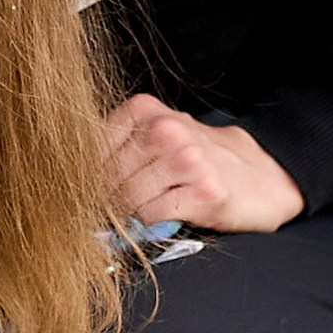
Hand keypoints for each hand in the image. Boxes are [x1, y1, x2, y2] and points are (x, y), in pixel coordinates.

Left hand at [103, 94, 304, 233]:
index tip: (86, 190)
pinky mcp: (205, 192)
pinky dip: (151, 222)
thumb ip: (117, 150)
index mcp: (146, 110)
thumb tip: (69, 179)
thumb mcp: (157, 140)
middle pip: (106, 177)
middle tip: (112, 208)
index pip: (91, 148)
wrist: (263, 176)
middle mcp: (166, 130)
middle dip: (105, 199)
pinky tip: (165, 213)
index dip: (84, 176)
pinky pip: (153, 216)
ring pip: (127, 198)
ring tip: (144, 209)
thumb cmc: (198, 160)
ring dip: (128, 212)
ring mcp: (187, 160)